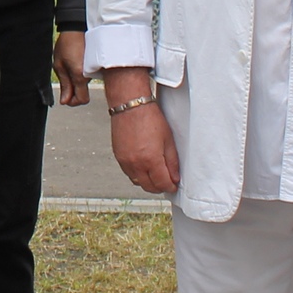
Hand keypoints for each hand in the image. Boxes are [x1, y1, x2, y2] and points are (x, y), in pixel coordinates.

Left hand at [52, 30, 89, 105]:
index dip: (73, 102)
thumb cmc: (67, 44)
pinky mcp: (97, 66)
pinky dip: (83, 76)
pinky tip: (76, 66)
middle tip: (65, 82)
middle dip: (74, 93)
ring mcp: (96, 71)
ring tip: (69, 69)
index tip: (65, 98)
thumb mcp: (59, 64)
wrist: (78, 28)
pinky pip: (89, 77)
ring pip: (86, 86)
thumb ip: (64, 84)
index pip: (82, 100)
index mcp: (80, 76)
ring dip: (77, 83)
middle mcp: (91, 75)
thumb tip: (65, 101)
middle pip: (84, 94)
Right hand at [102, 69, 178, 193]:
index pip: (162, 184)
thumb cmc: (149, 117)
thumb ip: (172, 162)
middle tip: (167, 181)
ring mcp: (125, 161)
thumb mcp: (168, 140)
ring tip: (155, 174)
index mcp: (150, 159)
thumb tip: (175, 177)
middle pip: (149, 187)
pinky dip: (137, 174)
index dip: (170, 187)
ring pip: (137, 182)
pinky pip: (128, 173)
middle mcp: (136, 163)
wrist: (130, 105)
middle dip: (160, 187)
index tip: (174, 185)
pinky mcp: (118, 156)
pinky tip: (143, 167)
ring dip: (147, 182)